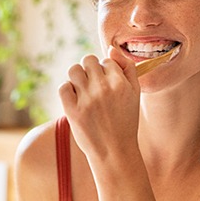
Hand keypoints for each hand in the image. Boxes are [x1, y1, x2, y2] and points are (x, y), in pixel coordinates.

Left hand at [59, 47, 140, 161]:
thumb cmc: (126, 121)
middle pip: (88, 60)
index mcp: (120, 83)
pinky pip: (63, 87)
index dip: (105, 70)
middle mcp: (103, 88)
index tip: (107, 84)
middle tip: (93, 85)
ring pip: (74, 70)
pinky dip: (68, 90)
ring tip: (83, 90)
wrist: (115, 152)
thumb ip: (128, 68)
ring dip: (77, 77)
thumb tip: (111, 48)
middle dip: (90, 69)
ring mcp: (87, 100)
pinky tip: (76, 99)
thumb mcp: (135, 93)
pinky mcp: (72, 111)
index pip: (106, 60)